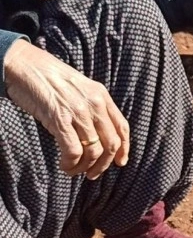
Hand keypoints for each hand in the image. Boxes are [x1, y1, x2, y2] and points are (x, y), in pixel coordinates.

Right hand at [4, 39, 129, 179]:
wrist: (23, 64)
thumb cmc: (48, 78)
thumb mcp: (80, 88)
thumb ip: (92, 107)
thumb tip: (98, 135)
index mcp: (101, 96)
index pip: (122, 128)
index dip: (124, 149)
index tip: (119, 162)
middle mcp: (94, 104)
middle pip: (110, 144)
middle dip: (103, 164)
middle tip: (92, 173)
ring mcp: (78, 112)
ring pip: (93, 151)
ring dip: (85, 167)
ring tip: (75, 170)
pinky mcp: (59, 119)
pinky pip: (73, 150)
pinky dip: (71, 163)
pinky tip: (65, 166)